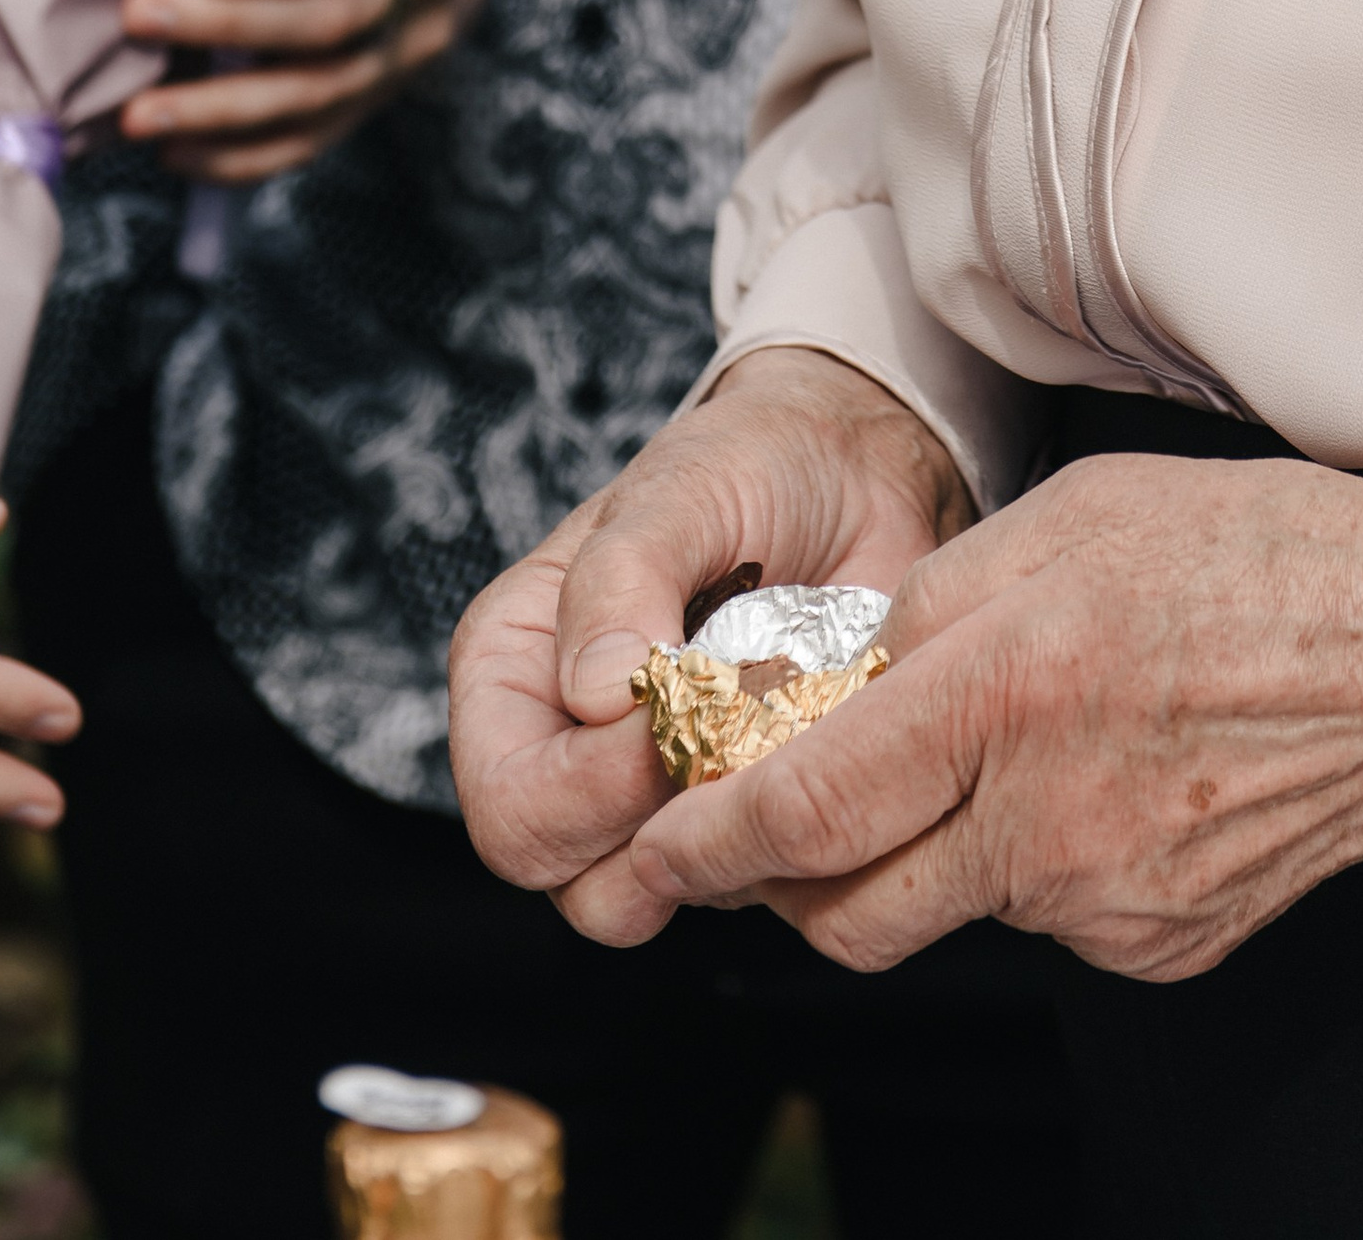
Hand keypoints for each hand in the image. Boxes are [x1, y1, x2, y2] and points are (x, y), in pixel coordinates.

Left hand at [117, 0, 495, 182]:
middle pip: (329, 19)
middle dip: (232, 24)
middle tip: (139, 12)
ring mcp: (402, 50)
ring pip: (318, 92)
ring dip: (226, 109)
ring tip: (137, 113)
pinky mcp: (374, 94)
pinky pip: (313, 138)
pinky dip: (244, 156)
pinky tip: (171, 154)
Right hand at [450, 346, 969, 944]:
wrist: (851, 475)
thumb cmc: (744, 466)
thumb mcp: (678, 492)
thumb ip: (623, 580)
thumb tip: (593, 694)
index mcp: (513, 677)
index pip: (512, 811)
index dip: (590, 791)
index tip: (677, 713)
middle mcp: (565, 756)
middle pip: (573, 882)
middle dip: (662, 824)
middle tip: (744, 727)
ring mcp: (652, 801)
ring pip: (664, 897)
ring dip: (733, 831)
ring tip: (782, 725)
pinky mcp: (737, 818)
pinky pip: (754, 876)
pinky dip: (792, 826)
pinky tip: (818, 737)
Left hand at [624, 448, 1362, 982]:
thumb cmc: (1243, 551)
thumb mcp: (1064, 519)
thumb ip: (931, 608)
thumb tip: (829, 683)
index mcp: (1009, 691)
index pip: (806, 806)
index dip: (704, 840)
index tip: (650, 845)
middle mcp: (1048, 820)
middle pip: (847, 908)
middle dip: (781, 877)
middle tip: (764, 819)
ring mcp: (1108, 899)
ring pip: (946, 907)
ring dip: (918, 853)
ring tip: (978, 753)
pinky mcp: (1163, 944)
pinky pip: (1042, 919)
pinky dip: (1020, 864)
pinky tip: (1079, 782)